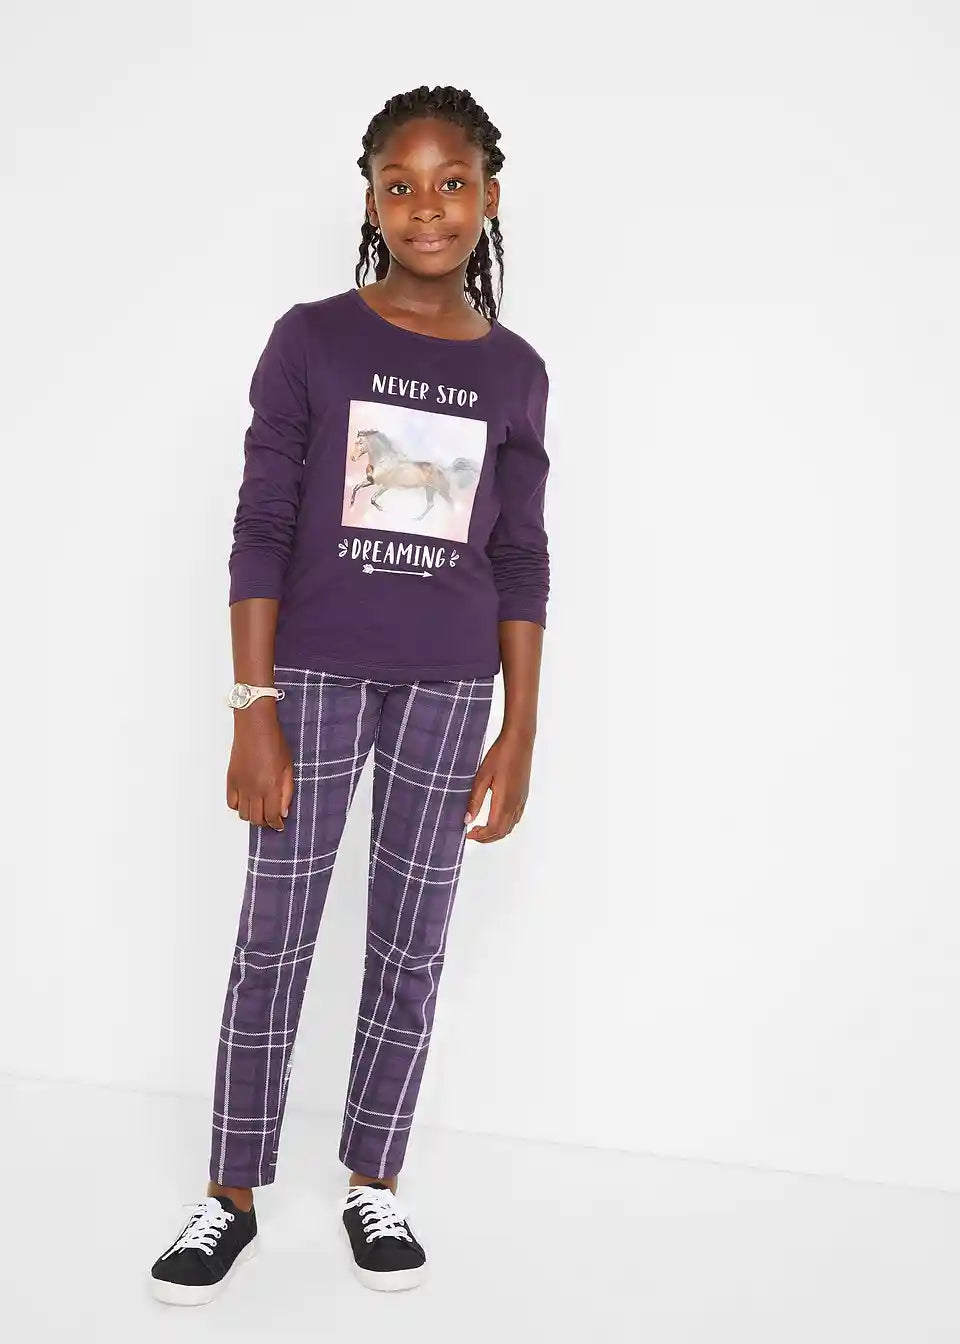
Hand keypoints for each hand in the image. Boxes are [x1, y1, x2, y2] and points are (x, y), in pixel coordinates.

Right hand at [226, 701, 294, 830]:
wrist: (255, 726)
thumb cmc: (274, 742)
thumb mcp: (288, 767)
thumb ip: (287, 791)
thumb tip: (284, 811)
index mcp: (271, 786)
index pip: (272, 816)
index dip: (277, 824)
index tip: (280, 825)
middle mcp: (254, 789)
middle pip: (257, 819)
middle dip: (266, 822)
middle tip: (271, 818)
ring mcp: (241, 785)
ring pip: (243, 814)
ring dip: (252, 816)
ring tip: (260, 810)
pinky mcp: (231, 780)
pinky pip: (231, 803)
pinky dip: (238, 807)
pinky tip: (246, 801)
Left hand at [464, 729, 533, 842]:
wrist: (519, 741)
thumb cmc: (500, 755)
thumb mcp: (482, 776)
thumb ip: (475, 799)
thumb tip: (467, 819)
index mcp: (505, 800)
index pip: (493, 828)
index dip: (480, 836)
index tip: (467, 834)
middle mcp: (516, 804)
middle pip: (502, 831)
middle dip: (487, 837)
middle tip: (472, 833)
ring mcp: (522, 800)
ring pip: (510, 826)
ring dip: (496, 832)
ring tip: (481, 828)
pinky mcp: (524, 795)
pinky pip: (516, 818)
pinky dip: (505, 824)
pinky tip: (495, 817)